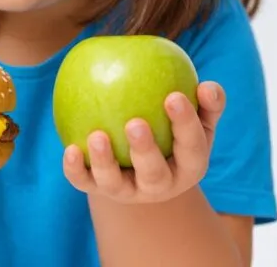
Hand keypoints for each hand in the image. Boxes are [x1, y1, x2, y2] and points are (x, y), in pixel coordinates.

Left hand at [63, 81, 224, 203]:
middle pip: (154, 173)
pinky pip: (85, 182)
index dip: (185, 123)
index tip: (173, 96)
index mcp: (189, 165)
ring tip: (97, 136)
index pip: (191, 146)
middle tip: (135, 123)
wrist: (143, 166)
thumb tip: (207, 86)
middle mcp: (159, 184)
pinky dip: (76, 169)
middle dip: (145, 151)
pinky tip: (69, 148)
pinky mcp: (100, 191)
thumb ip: (206, 103)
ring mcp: (128, 191)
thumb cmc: (175, 131)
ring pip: (116, 183)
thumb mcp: (197, 119)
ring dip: (105, 161)